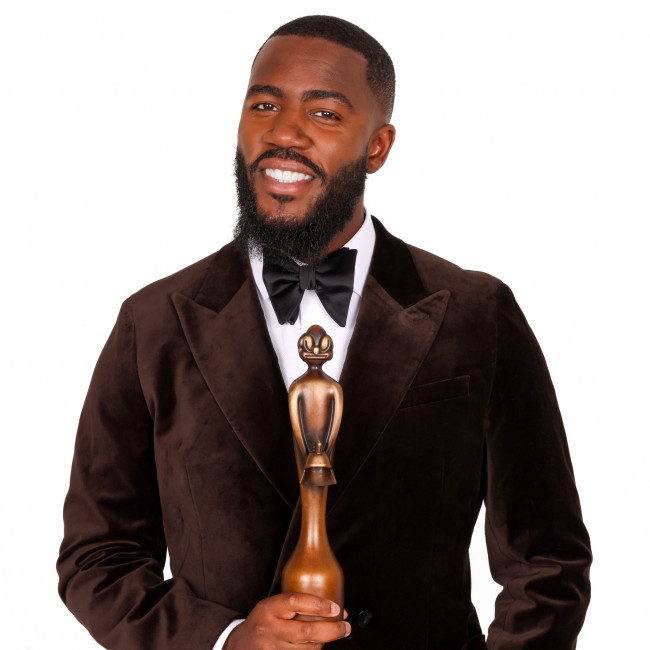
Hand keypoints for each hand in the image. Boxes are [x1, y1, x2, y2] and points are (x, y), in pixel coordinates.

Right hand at [224, 593, 350, 648]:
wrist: (241, 645)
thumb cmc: (262, 620)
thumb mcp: (272, 605)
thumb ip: (295, 604)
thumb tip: (330, 605)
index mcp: (269, 608)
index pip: (295, 602)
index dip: (318, 605)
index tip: (336, 607)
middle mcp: (270, 629)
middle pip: (306, 632)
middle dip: (331, 630)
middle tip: (345, 627)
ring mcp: (273, 649)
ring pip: (308, 649)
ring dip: (324, 642)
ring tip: (333, 634)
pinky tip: (317, 644)